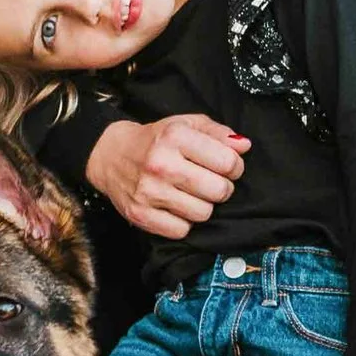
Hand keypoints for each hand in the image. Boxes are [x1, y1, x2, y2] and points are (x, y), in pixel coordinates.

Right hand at [85, 112, 247, 238]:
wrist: (111, 155)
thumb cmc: (157, 140)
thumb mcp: (187, 124)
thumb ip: (219, 133)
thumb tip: (244, 146)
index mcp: (175, 137)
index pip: (228, 162)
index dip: (234, 167)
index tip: (226, 167)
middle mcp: (161, 164)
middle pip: (219, 191)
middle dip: (222, 188)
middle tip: (211, 182)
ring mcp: (149, 191)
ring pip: (203, 214)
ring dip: (203, 206)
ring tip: (192, 194)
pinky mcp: (140, 214)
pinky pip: (182, 230)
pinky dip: (184, 222)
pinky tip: (177, 207)